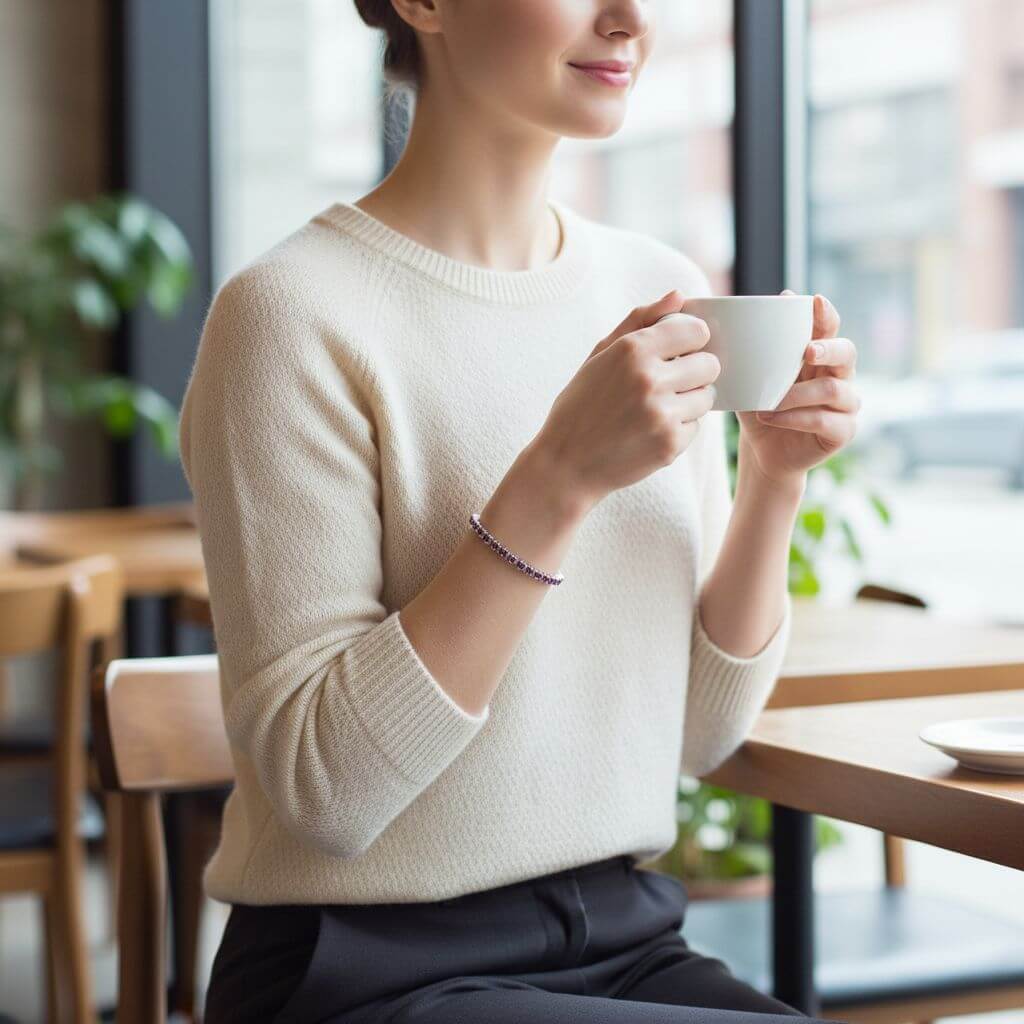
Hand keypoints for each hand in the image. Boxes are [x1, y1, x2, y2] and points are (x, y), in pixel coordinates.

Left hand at [736, 291, 859, 491]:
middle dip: (828, 348)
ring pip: (832, 389)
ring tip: (768, 403)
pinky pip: (824, 420)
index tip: (814, 301)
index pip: (830, 328)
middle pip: (847, 352)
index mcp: (820, 357)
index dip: (826, 314)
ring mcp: (845, 404)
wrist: (762, 452)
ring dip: (796, 394)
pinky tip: (770, 418)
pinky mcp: (842, 431)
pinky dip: (794, 418)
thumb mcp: (751, 378)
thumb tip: (731, 320)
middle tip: (807, 351)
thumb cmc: (759, 408)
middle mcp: (840, 376)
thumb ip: (750, 353)